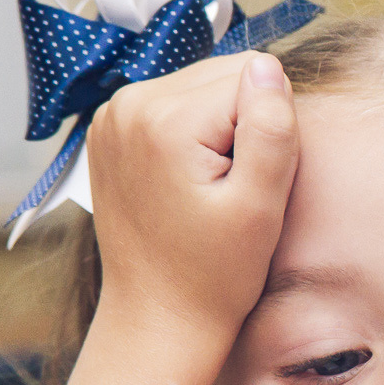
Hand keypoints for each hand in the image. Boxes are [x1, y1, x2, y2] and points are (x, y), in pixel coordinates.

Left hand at [85, 51, 300, 346]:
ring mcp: (113, 115)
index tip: (247, 183)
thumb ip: (271, 128)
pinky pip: (176, 103)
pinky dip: (194, 132)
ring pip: (202, 85)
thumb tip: (267, 67)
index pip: (252, 78)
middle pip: (224, 74)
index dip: (268, 129)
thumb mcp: (260, 206)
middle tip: (232, 188)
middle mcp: (128, 105)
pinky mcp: (112, 128)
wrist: (159, 317)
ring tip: (210, 187)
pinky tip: (190, 179)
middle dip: (242, 122)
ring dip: (220, 126)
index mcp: (164, 119)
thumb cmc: (213, 275)